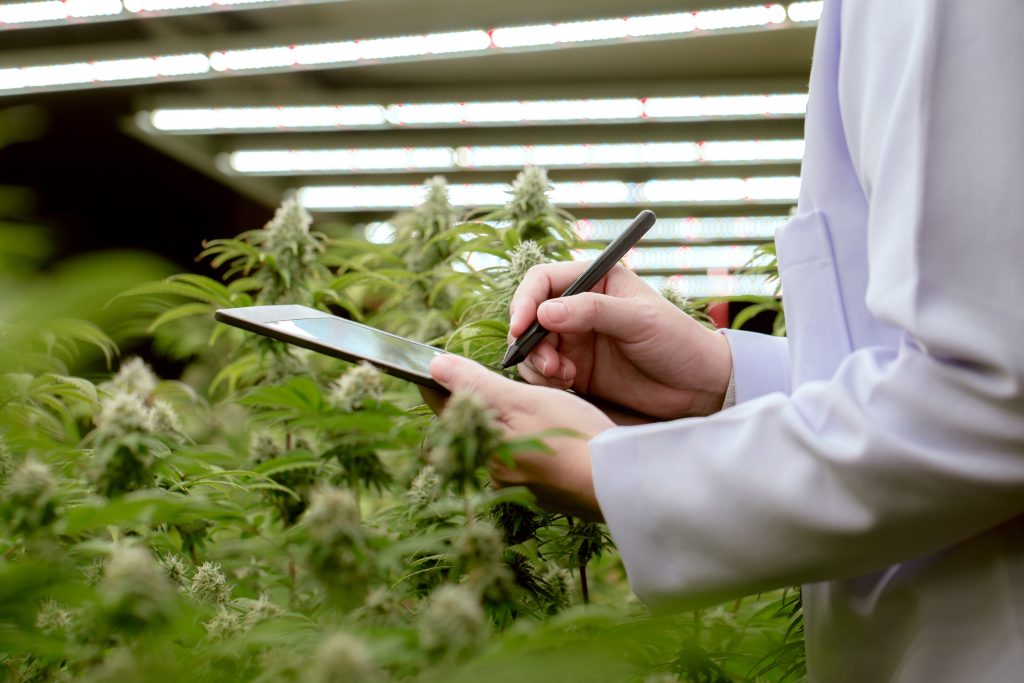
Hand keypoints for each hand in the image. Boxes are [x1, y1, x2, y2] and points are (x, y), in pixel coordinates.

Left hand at [428, 354, 613, 520]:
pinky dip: (531, 441)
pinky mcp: (542, 492)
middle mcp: (493, 472)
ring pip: (501, 441)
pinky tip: (552, 432)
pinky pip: (525, 458)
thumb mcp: (523, 401)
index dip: (441, 381)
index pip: (445, 407)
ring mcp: (518, 486)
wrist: (619, 484)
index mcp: (482, 447)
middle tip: (493, 377)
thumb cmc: (572, 437)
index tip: (439, 364)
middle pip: (475, 424)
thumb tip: (434, 367)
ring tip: (532, 402)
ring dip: (509, 421)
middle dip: (481, 401)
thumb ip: (477, 384)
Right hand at [509, 262, 732, 419]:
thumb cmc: (677, 341)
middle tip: (548, 364)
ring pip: (532, 345)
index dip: (525, 301)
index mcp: (595, 281)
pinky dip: (545, 378)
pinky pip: (542, 371)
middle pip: (530, 315)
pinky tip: (569, 383)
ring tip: (563, 376)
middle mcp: (578, 307)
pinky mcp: (574, 369)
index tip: (521, 327)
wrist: (697, 386)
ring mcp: (574, 339)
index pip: (543, 281)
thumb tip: (544, 312)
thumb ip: (592, 312)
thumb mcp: (639, 320)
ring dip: (537, 361)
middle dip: (530, 339)